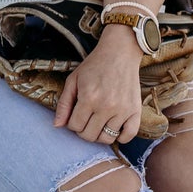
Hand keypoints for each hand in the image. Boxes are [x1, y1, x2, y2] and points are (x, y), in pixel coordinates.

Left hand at [53, 27, 142, 142]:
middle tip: (85, 121)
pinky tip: (113, 127)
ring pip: (107, 138)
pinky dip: (120, 137)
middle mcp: (106, 106)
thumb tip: (57, 125)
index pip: (75, 126)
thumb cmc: (94, 66)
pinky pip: (129, 136)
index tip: (75, 115)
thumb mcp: (73, 80)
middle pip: (89, 135)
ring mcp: (123, 110)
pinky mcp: (136, 111)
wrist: (119, 53)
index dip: (72, 123)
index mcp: (89, 97)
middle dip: (83, 131)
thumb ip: (64, 103)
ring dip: (99, 134)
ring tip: (97, 123)